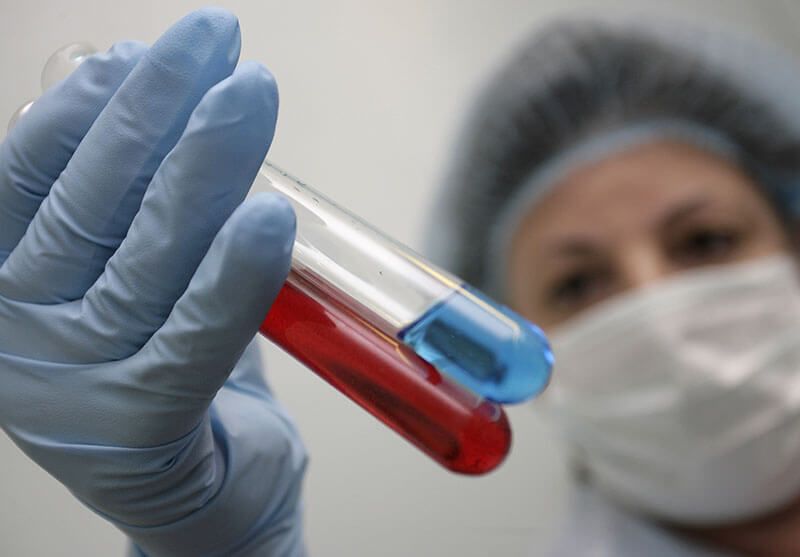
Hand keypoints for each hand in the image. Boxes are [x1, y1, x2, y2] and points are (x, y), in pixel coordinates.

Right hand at [0, 8, 305, 555]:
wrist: (205, 494)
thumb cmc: (179, 372)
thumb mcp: (146, 278)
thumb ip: (144, 207)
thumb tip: (168, 95)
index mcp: (3, 284)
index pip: (36, 174)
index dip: (93, 104)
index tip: (148, 49)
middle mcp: (17, 334)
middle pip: (93, 203)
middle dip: (160, 109)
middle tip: (220, 39)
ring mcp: (69, 389)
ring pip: (144, 257)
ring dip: (204, 164)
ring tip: (254, 93)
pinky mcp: (136, 435)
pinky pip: (193, 336)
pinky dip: (234, 274)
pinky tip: (270, 214)